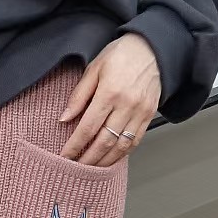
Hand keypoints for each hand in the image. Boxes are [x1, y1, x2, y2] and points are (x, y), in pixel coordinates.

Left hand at [58, 35, 161, 165]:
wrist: (153, 49)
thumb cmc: (122, 55)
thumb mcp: (94, 68)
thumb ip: (79, 95)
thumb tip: (64, 118)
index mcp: (110, 93)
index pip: (88, 127)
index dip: (75, 145)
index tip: (65, 155)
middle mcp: (127, 105)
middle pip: (104, 142)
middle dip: (88, 159)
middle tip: (75, 168)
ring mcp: (140, 113)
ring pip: (121, 147)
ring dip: (104, 161)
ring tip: (90, 168)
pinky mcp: (149, 116)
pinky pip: (135, 142)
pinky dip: (122, 154)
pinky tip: (110, 158)